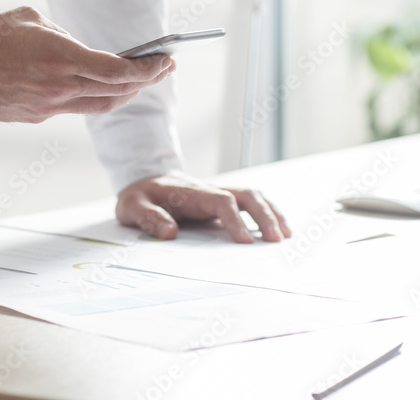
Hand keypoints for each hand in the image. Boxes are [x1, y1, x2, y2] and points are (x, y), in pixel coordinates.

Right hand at [0, 6, 175, 122]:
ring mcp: (46, 107)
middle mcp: (57, 87)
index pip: (117, 70)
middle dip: (144, 82)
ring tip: (137, 81)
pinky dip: (89, 97)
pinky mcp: (33, 117)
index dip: (147, 69)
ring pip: (97, 105)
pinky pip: (72, 109)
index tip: (164, 61)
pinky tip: (95, 86)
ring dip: (122, 94)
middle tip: (161, 70)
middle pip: (115, 92)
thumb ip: (61, 35)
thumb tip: (77, 48)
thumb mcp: (30, 20)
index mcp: (60, 57)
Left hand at [116, 175, 291, 242]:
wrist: (144, 179)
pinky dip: (267, 212)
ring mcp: (217, 195)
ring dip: (271, 212)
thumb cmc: (140, 195)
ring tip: (286, 236)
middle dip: (264, 215)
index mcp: (191, 193)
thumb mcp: (132, 206)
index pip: (221, 201)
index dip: (235, 219)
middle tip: (277, 240)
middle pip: (246, 195)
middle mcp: (210, 191)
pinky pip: (249, 203)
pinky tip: (277, 228)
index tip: (246, 241)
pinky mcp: (221, 201)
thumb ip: (149, 217)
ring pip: (252, 196)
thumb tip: (170, 233)